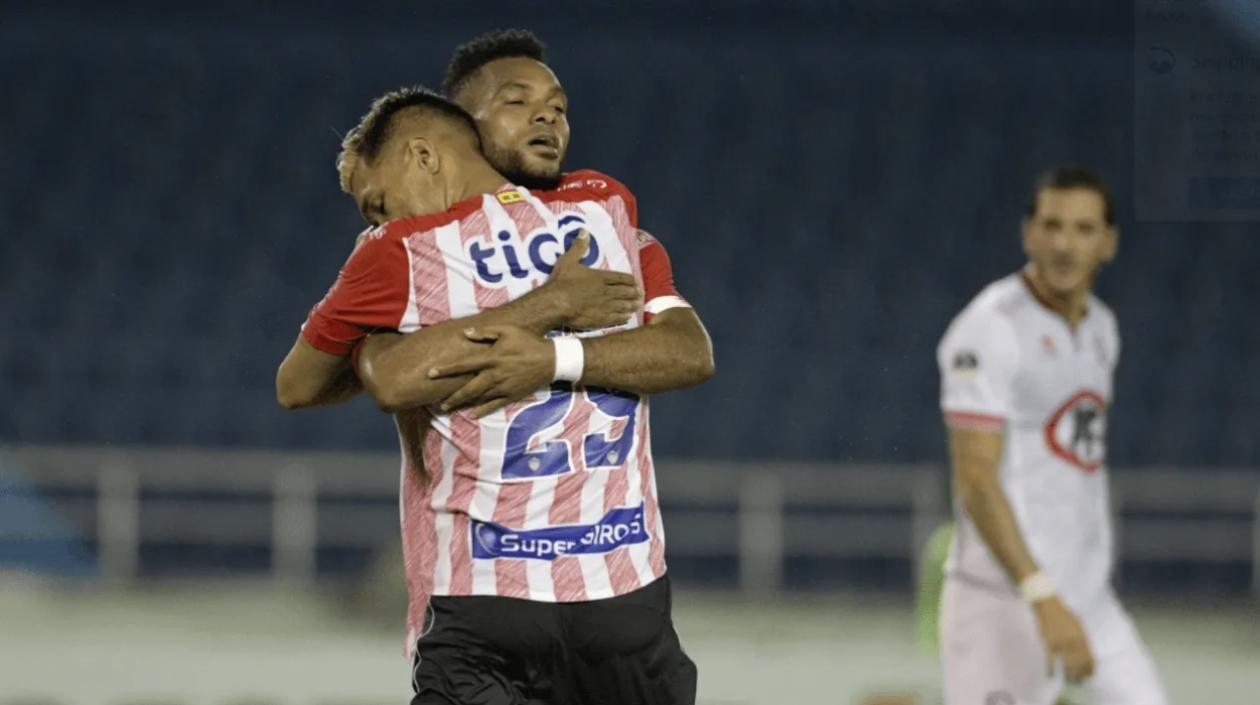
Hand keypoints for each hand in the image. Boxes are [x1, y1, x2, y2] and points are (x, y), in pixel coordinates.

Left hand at [429, 326, 556, 417]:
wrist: (551, 359)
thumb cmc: (528, 341)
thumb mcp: (508, 330)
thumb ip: (485, 332)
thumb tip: (466, 333)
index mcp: (491, 358)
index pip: (463, 365)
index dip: (446, 370)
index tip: (430, 373)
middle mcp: (495, 374)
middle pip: (468, 388)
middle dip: (452, 396)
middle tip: (437, 403)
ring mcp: (503, 386)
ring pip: (479, 398)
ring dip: (463, 404)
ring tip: (449, 407)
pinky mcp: (512, 394)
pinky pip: (494, 405)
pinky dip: (483, 410)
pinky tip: (473, 414)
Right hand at [545, 230, 641, 329]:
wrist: (555, 304)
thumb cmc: (560, 282)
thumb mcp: (568, 260)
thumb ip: (578, 247)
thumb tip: (584, 231)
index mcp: (600, 277)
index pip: (622, 278)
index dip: (631, 280)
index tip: (636, 283)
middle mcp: (606, 291)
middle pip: (626, 292)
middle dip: (634, 293)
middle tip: (641, 294)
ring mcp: (605, 306)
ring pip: (624, 305)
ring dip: (632, 305)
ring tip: (638, 305)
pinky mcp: (600, 319)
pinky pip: (617, 319)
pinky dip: (624, 317)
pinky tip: (627, 317)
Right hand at [1033, 597, 1093, 682]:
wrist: (1048, 605)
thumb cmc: (1063, 614)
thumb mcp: (1078, 624)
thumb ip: (1083, 638)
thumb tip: (1087, 651)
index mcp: (1082, 637)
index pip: (1089, 658)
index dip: (1090, 669)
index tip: (1089, 676)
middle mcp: (1074, 642)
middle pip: (1080, 664)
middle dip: (1080, 675)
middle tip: (1078, 681)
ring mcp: (1061, 643)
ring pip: (1067, 664)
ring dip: (1068, 674)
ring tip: (1068, 680)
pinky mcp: (1049, 643)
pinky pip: (1050, 660)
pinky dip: (1050, 669)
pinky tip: (1050, 675)